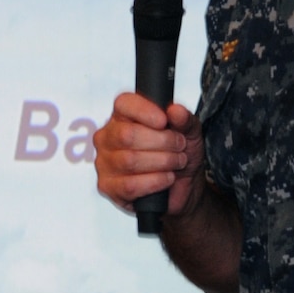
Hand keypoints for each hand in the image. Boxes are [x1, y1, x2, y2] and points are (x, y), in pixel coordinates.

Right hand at [94, 94, 205, 218]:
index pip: (123, 104)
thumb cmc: (178, 155)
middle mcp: (108, 137)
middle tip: (179, 146)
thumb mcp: (189, 133)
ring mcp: (104, 162)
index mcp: (123, 117)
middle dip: (162, 142)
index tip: (164, 121)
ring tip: (176, 163)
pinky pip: (130, 185)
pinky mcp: (107, 187)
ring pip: (130, 160)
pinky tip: (166, 178)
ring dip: (162, 162)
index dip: (144, 111)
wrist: (182, 188)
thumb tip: (176, 111)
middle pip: (127, 135)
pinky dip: (155, 181)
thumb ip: (184, 119)